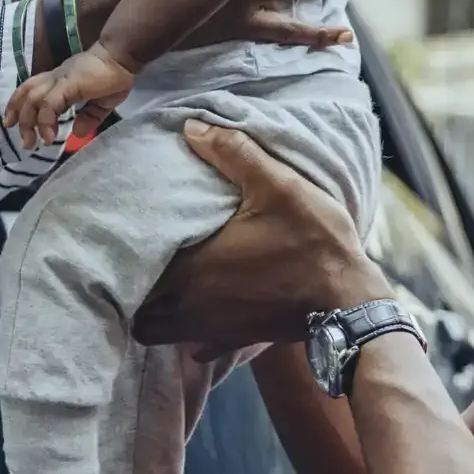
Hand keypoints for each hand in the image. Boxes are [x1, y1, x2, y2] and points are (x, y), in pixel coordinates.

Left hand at [8, 47, 135, 148]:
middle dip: (19, 118)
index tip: (14, 124)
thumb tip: (78, 133)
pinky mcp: (67, 84)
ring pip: (32, 99)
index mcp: (60, 81)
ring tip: (30, 142)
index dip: (18, 105)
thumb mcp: (102, 103)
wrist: (122, 57)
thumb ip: (90, 116)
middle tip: (24, 142)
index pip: (31, 89)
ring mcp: (59, 80)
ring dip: (28, 122)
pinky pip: (49, 103)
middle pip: (26, 94)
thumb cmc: (114, 76)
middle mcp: (54, 78)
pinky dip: (45, 120)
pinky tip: (49, 136)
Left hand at [133, 120, 387, 352]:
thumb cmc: (313, 241)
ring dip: (157, 315)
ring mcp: (213, 329)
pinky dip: (192, 335)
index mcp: (193, 267)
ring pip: (160, 333)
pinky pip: (199, 347)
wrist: (348, 299)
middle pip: (139, 310)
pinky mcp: (235, 341)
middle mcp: (192, 304)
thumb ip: (233, 153)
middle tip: (139, 264)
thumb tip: (192, 127)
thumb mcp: (278, 185)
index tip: (127, 238)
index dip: (125, 256)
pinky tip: (204, 312)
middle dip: (133, 291)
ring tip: (164, 289)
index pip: (133, 270)